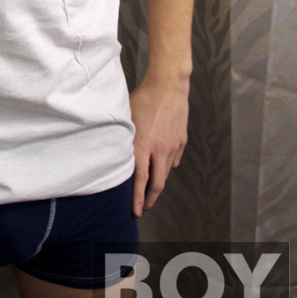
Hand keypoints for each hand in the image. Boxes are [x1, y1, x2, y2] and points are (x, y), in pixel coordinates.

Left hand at [129, 76, 188, 217]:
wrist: (168, 86)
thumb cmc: (143, 99)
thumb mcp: (126, 117)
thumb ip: (124, 137)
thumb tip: (115, 151)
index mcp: (142, 144)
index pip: (140, 179)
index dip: (137, 197)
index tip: (135, 211)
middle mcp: (159, 149)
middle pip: (157, 184)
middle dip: (149, 199)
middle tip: (143, 208)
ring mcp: (173, 146)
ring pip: (166, 173)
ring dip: (158, 182)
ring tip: (149, 189)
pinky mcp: (181, 141)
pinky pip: (173, 160)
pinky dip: (166, 165)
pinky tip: (159, 163)